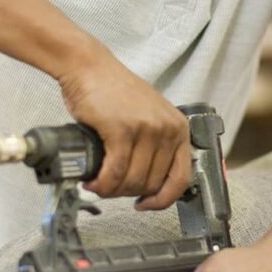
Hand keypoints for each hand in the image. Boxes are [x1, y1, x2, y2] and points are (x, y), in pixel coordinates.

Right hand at [58, 44, 191, 208]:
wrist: (89, 67)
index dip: (164, 199)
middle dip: (129, 193)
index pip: (182, 178)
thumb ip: (156, 145)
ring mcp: (146, 129)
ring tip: (99, 186)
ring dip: (112, 190)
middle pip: (153, 183)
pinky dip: (103, 183)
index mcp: (178, 128)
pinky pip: (115, 171)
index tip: (147, 204)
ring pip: (133, 180)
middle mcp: (167, 129)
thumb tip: (149, 183)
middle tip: (112, 190)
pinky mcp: (122, 130)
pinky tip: (94, 182)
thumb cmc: (113, 92)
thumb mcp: (149, 117)